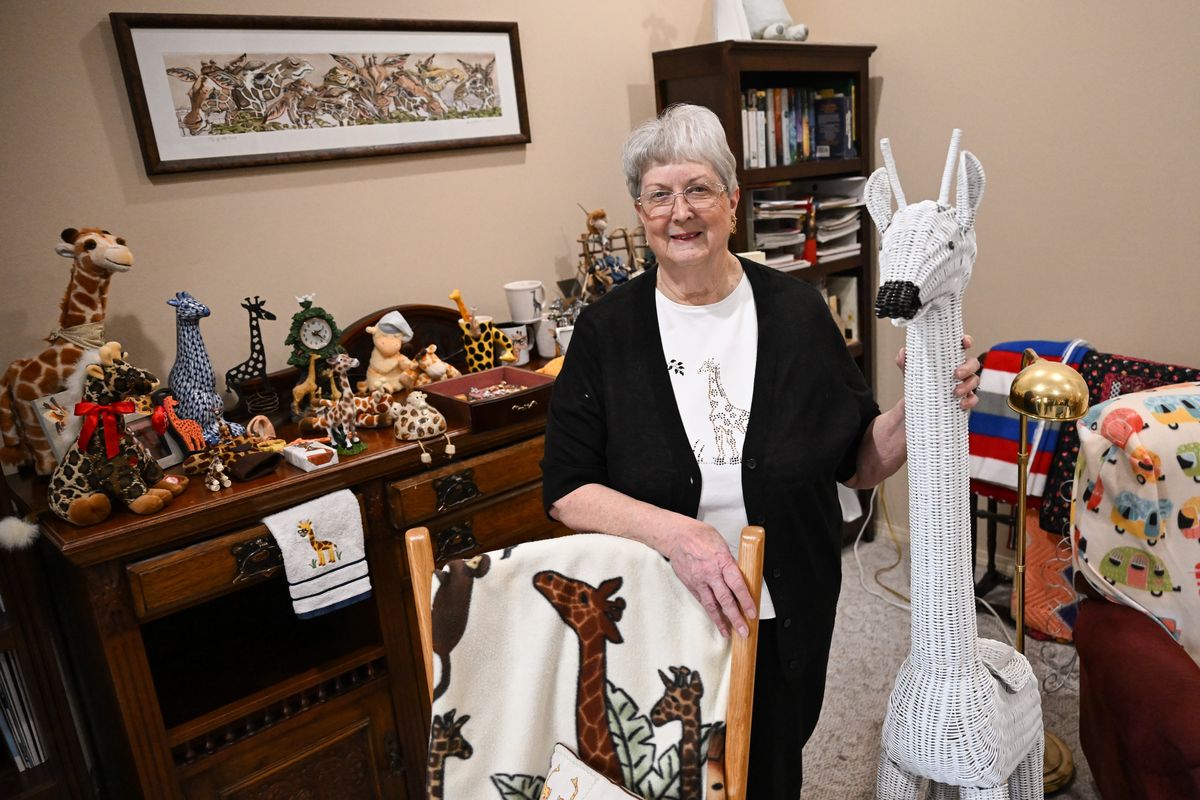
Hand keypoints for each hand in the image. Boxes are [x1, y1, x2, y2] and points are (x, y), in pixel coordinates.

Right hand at [663, 517, 756, 637]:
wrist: (676, 536)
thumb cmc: (700, 536)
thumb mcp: (722, 545)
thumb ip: (731, 563)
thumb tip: (741, 578)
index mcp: (722, 561)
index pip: (737, 585)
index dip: (746, 601)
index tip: (752, 613)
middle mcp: (710, 573)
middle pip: (725, 599)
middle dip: (736, 617)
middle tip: (744, 631)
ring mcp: (699, 581)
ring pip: (711, 605)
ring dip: (721, 621)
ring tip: (728, 633)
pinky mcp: (690, 585)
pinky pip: (702, 601)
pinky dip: (710, 612)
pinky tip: (715, 620)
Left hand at [896, 334, 980, 409]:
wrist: (914, 409)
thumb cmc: (918, 385)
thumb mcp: (910, 374)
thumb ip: (905, 362)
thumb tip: (903, 352)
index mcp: (947, 360)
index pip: (961, 347)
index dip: (966, 341)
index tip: (965, 343)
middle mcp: (959, 370)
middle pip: (973, 363)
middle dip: (968, 367)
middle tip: (956, 374)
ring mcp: (963, 384)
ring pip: (975, 380)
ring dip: (968, 385)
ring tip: (955, 392)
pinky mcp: (964, 399)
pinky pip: (973, 399)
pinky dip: (970, 401)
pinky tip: (961, 404)